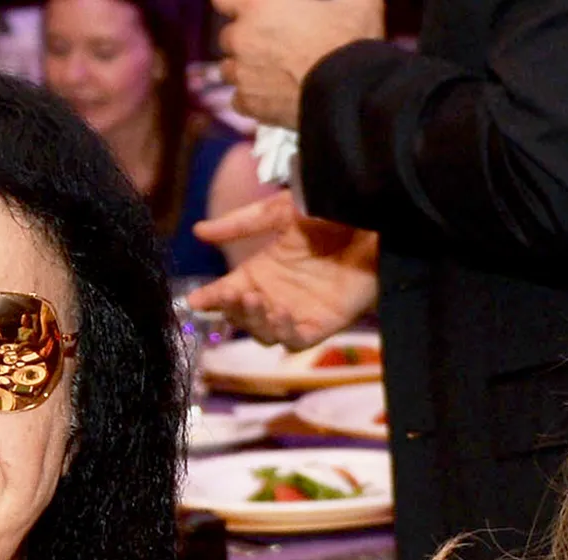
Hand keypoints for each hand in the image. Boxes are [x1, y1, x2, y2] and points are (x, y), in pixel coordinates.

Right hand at [190, 197, 379, 348]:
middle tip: (234, 293)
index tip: (194, 300)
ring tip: (254, 298)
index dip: (211, 299)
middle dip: (233, 309)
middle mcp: (277, 295)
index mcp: (263, 271)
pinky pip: (296, 340)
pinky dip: (283, 331)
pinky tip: (280, 310)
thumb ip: (241, 223)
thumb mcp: (280, 211)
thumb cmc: (330, 211)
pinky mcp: (323, 323)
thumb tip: (198, 232)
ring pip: (265, 333)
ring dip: (254, 320)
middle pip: (243, 318)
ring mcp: (299, 312)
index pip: (228, 292)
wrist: (372, 220)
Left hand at [215, 0, 383, 128]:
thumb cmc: (350, 40)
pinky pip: (238, 101)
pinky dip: (251, 99)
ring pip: (229, 70)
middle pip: (227, 38)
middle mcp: (242, 37)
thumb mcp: (356, 2)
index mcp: (258, 5)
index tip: (249, 14)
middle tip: (272, 48)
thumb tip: (346, 2)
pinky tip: (270, 97)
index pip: (222, 0)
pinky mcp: (250, 104)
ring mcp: (243, 74)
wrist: (349, 94)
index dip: (235, 7)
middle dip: (245, 41)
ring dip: (245, 71)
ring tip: (271, 75)